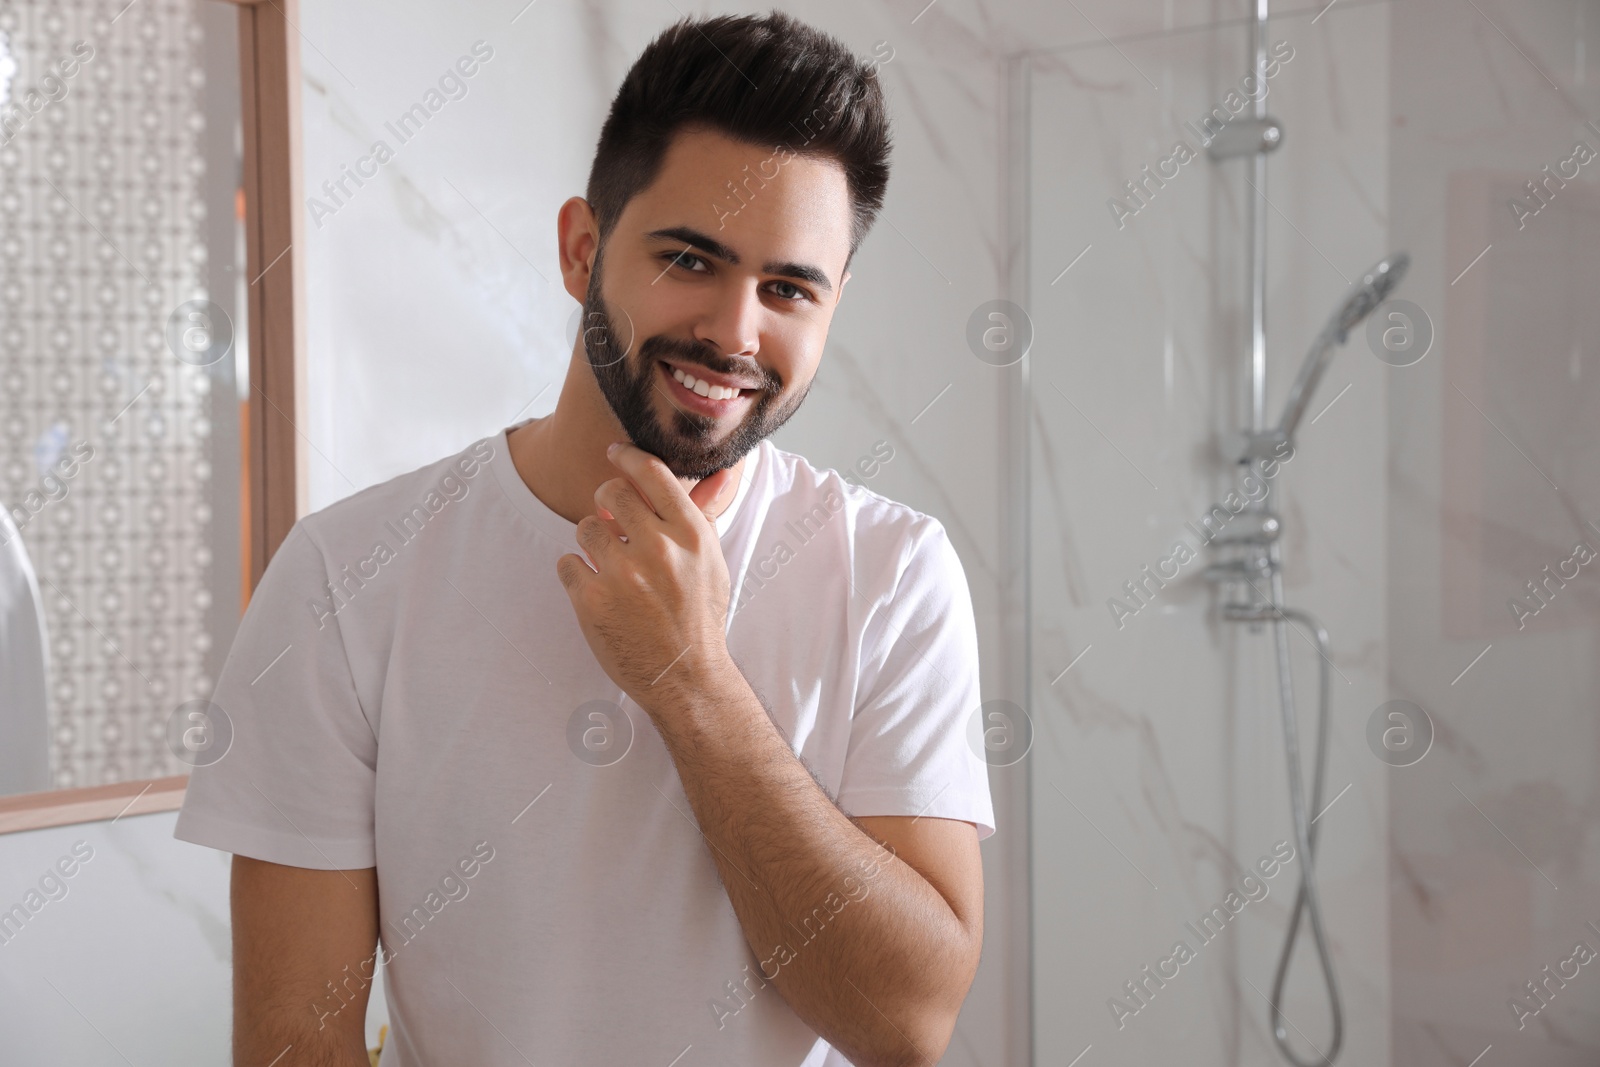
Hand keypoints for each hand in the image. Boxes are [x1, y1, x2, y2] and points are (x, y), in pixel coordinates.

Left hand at [555, 442, 739, 712]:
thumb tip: (719, 472)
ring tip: (610, 564)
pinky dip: (577, 574)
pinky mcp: (591, 600)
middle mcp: (658, 548)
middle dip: (607, 504)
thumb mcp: (712, 562)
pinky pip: (567, 563)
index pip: (651, 473)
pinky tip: (597, 590)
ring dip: (592, 541)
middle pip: (609, 493)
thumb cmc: (700, 617)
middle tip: (615, 523)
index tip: (615, 453)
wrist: (686, 677)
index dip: (627, 456)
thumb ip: (704, 513)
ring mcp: (622, 574)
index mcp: (691, 534)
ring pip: (585, 526)